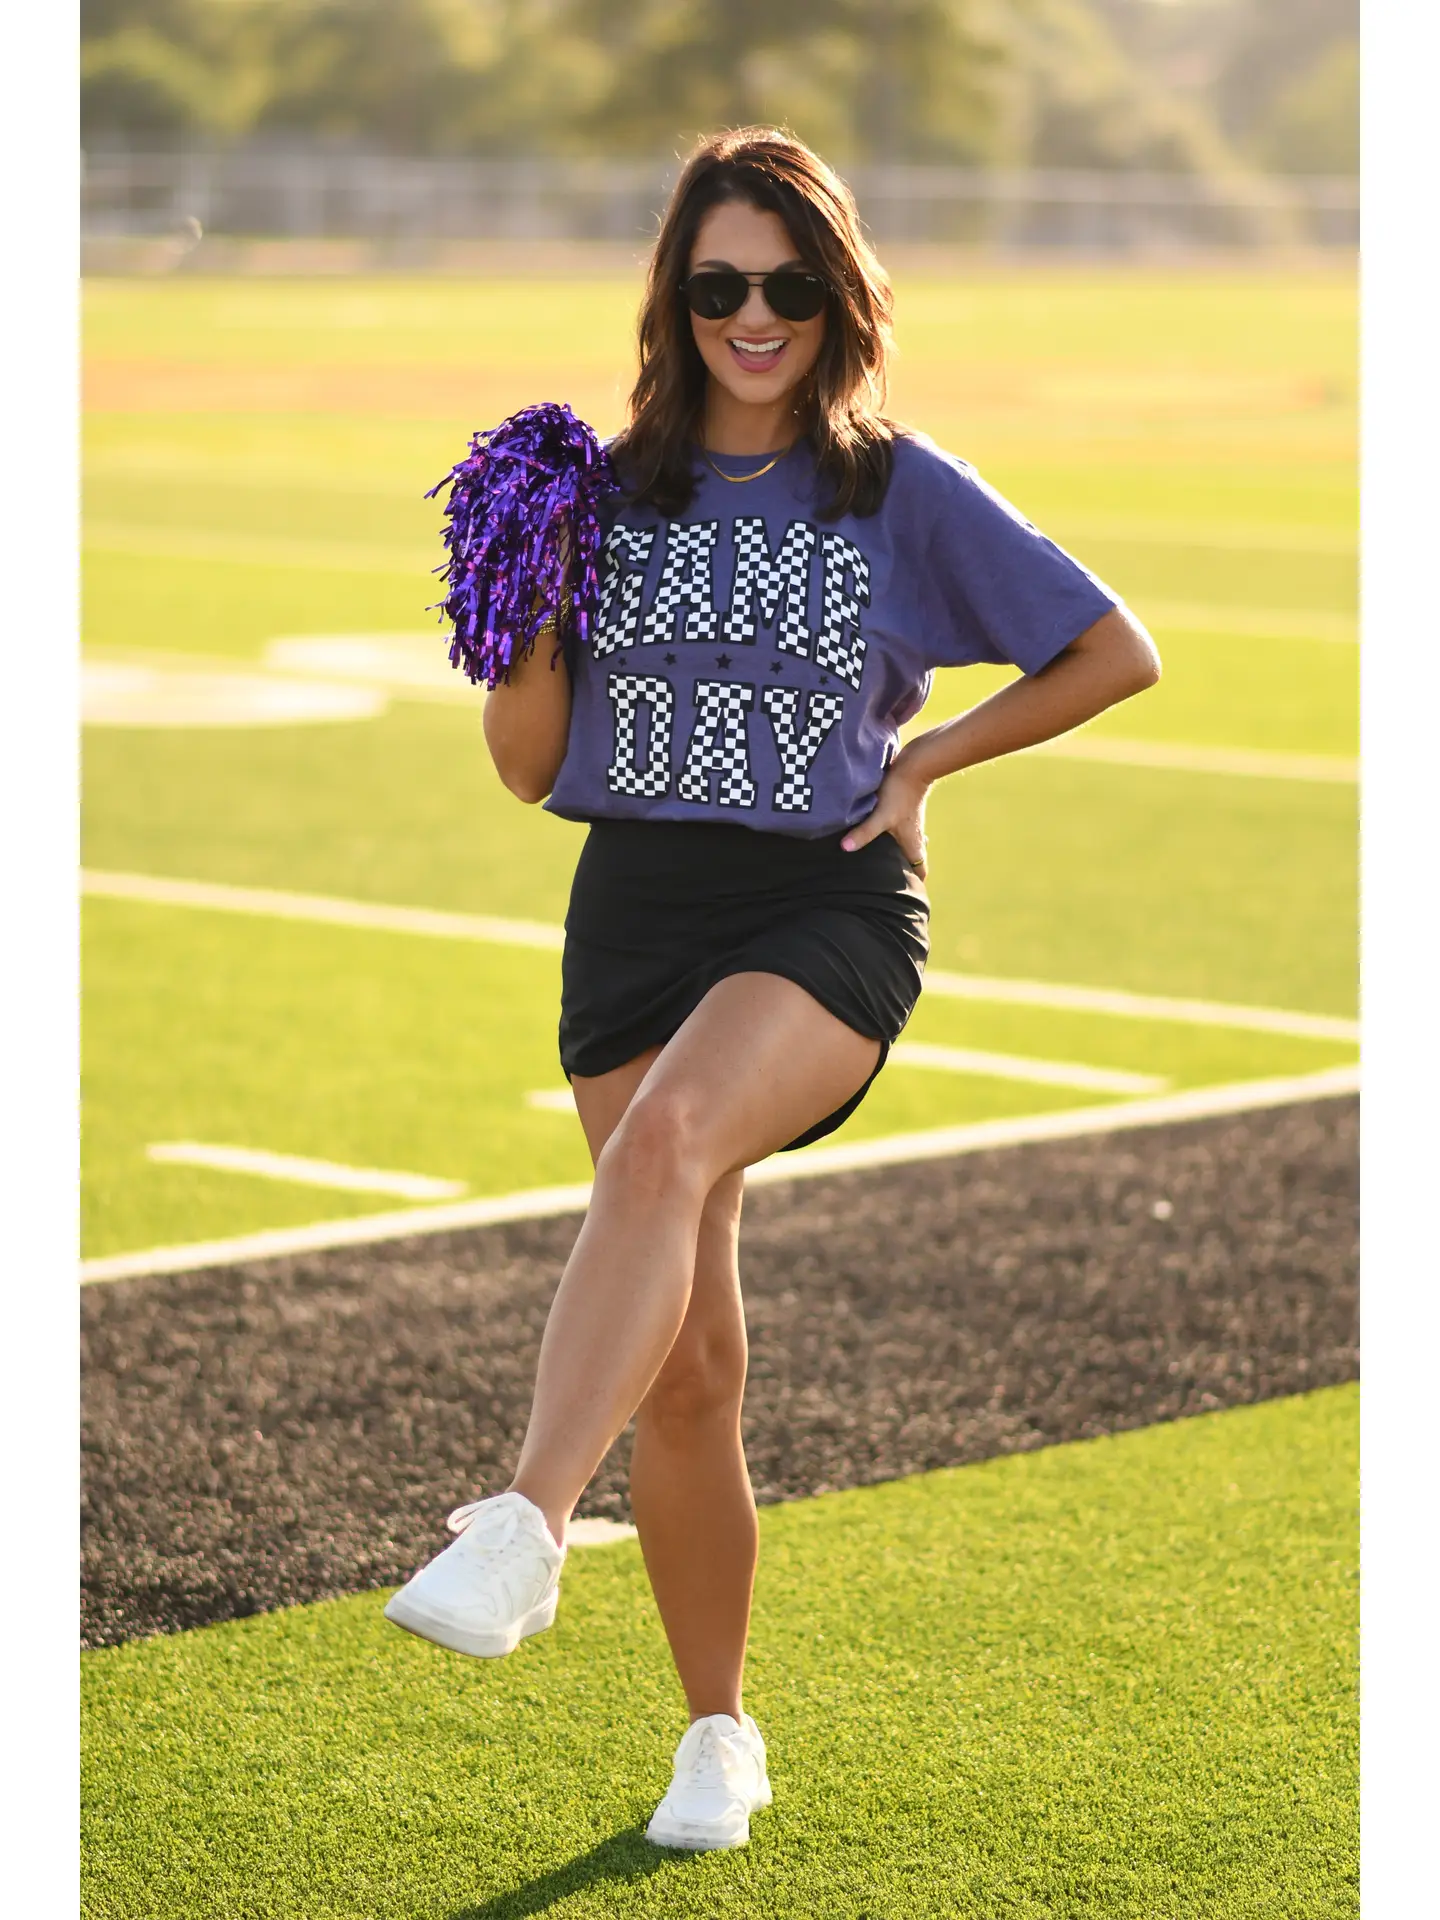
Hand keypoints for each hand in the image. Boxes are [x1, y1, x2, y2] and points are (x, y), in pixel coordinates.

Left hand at [840, 758, 930, 877]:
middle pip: (912, 860)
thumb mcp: (880, 816)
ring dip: (896, 853)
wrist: (914, 764)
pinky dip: (891, 837)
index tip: (906, 895)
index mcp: (912, 843)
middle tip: (885, 881)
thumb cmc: (899, 792)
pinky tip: (876, 834)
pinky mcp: (903, 810)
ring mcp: (909, 823)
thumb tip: (845, 849)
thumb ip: (864, 833)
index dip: (915, 884)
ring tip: (878, 860)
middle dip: (902, 871)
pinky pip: (899, 830)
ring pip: (906, 844)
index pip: (920, 871)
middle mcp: (914, 836)